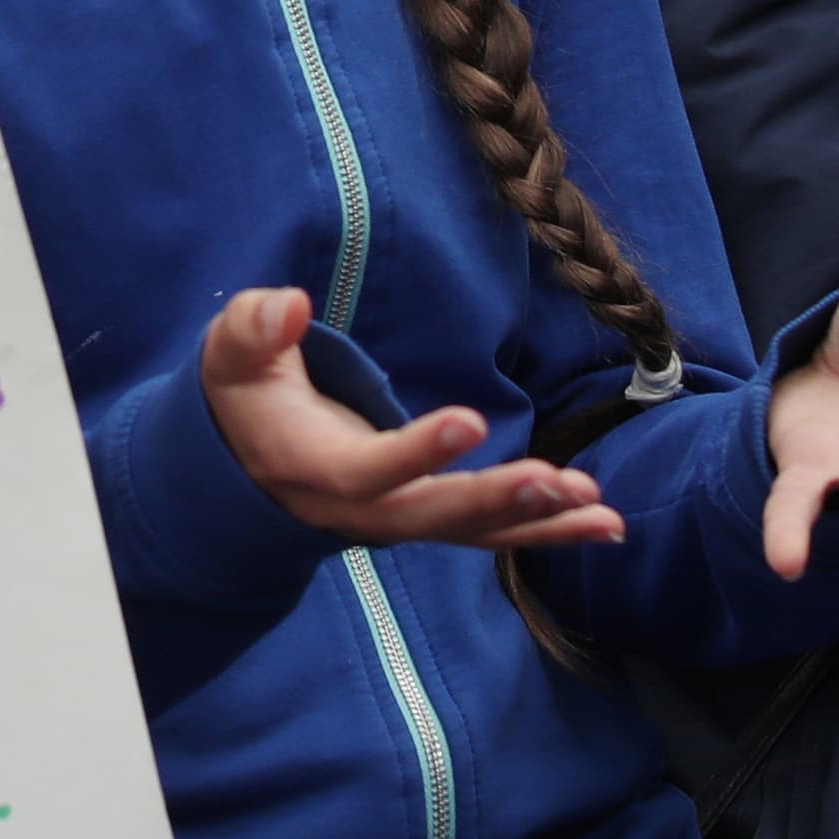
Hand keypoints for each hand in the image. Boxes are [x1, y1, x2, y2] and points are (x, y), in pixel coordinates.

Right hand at [200, 286, 624, 548]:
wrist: (238, 466)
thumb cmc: (243, 395)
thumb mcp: (233, 354)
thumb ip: (254, 329)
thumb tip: (288, 305)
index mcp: (314, 468)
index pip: (368, 469)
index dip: (418, 451)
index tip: (471, 419)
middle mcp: (361, 510)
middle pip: (433, 515)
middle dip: (497, 500)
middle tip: (558, 481)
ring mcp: (397, 520)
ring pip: (471, 531)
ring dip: (538, 522)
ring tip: (600, 511)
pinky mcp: (425, 516)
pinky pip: (488, 532)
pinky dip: (547, 530)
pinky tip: (604, 524)